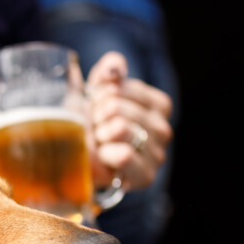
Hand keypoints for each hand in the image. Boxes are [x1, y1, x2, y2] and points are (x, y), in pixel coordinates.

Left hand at [83, 51, 173, 191]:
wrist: (79, 161)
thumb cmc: (91, 124)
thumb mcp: (95, 91)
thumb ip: (107, 71)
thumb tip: (117, 67)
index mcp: (159, 105)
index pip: (122, 86)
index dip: (100, 95)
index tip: (98, 106)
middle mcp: (164, 129)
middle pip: (117, 107)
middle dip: (97, 116)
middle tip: (97, 127)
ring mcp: (158, 154)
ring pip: (121, 128)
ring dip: (100, 134)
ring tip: (100, 140)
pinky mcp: (147, 176)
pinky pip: (124, 155)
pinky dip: (106, 154)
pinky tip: (104, 156)